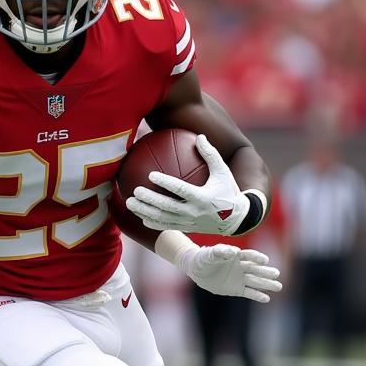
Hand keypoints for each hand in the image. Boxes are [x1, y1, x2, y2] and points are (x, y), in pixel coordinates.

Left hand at [126, 134, 249, 234]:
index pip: (181, 190)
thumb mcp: (223, 171)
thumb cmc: (228, 191)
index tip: (151, 175)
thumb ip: (210, 154)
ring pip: (163, 219)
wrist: (236, 220)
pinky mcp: (186, 229)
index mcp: (203, 198)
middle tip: (135, 191)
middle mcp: (194, 212)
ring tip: (129, 203)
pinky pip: (166, 227)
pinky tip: (140, 216)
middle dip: (149, 200)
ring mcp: (189, 222)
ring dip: (144, 212)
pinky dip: (152, 223)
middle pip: (167, 207)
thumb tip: (199, 136)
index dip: (165, 183)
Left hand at [177, 242, 281, 302]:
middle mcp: (241, 267)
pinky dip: (257, 295)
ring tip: (278, 286)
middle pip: (256, 270)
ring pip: (255, 281)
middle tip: (276, 274)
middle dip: (266, 272)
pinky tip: (267, 298)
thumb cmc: (203, 259)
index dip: (257, 258)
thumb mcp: (209, 254)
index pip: (249, 256)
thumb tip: (233, 251)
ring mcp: (240, 278)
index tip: (265, 260)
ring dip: (266, 284)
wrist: (197, 270)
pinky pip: (249, 292)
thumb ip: (220, 252)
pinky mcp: (236, 289)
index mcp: (236, 256)